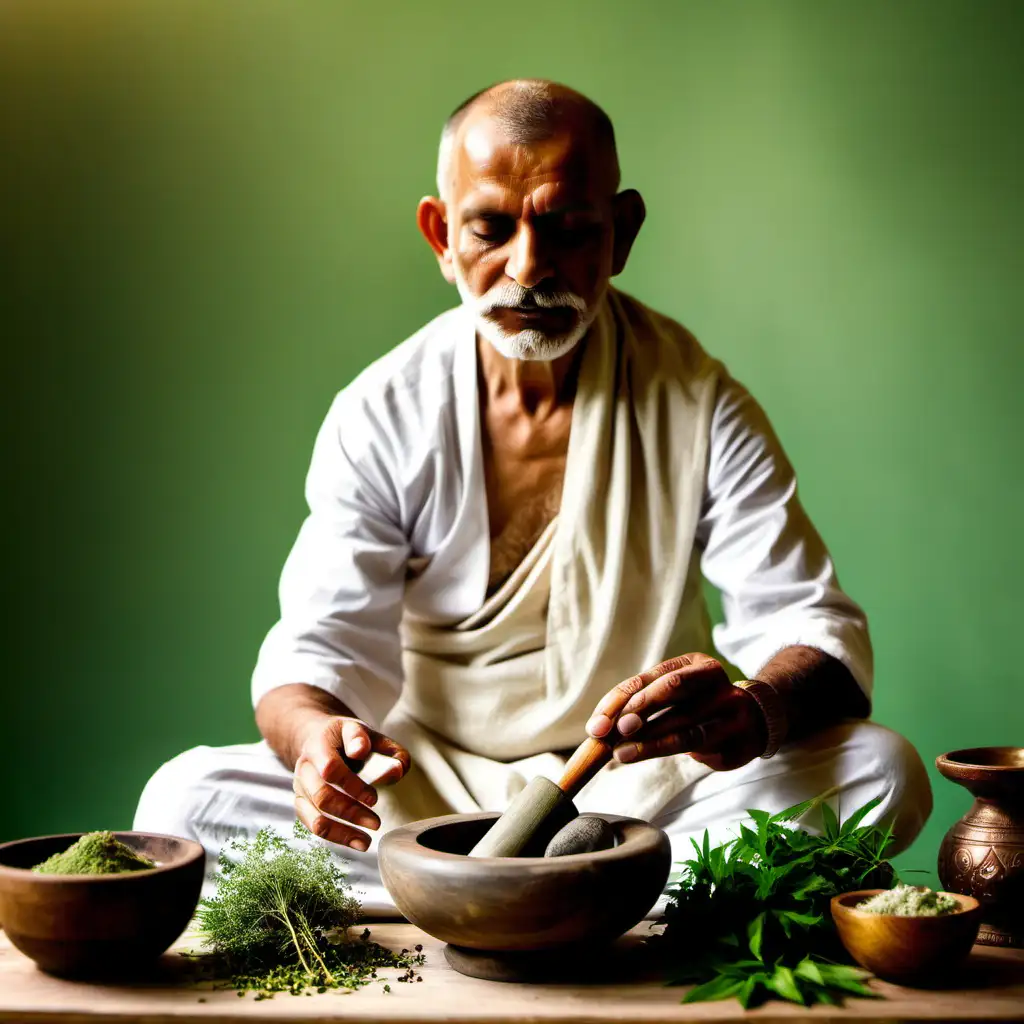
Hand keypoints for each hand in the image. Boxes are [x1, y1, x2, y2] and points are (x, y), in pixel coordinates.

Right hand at [292, 716, 410, 850]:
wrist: (319, 737)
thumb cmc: (349, 738)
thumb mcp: (370, 734)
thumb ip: (388, 750)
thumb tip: (396, 771)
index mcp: (321, 743)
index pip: (330, 768)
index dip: (352, 786)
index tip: (374, 798)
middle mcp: (305, 764)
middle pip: (322, 795)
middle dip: (350, 812)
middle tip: (376, 823)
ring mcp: (300, 785)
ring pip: (314, 815)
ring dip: (341, 831)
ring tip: (366, 842)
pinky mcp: (301, 801)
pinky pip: (312, 824)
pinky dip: (333, 837)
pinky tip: (354, 842)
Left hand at [585, 654, 767, 771]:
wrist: (756, 721)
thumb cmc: (700, 708)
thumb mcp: (674, 698)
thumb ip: (642, 707)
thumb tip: (600, 729)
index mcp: (693, 663)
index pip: (648, 678)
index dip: (618, 700)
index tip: (597, 725)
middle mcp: (713, 678)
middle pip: (670, 688)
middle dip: (637, 710)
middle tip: (611, 732)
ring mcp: (730, 706)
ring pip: (684, 723)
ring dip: (648, 740)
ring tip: (621, 753)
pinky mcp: (737, 736)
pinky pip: (698, 745)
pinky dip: (666, 750)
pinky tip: (643, 756)